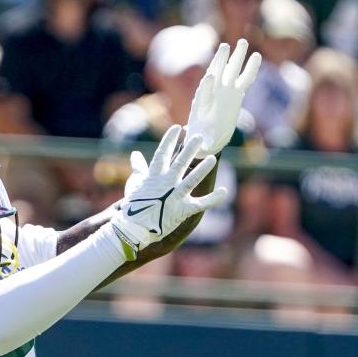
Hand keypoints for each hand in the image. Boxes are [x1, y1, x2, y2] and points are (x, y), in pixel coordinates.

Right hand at [111, 125, 226, 258]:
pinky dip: (213, 199)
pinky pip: (200, 204)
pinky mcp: (182, 210)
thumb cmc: (133, 205)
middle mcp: (166, 183)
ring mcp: (174, 197)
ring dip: (202, 169)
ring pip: (191, 180)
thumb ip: (138, 168)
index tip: (177, 128)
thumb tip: (135, 154)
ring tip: (212, 158)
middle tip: (200, 136)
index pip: (162, 153)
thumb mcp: (134, 184)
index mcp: (154, 176)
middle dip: (190, 149)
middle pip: (180, 163)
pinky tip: (224, 191)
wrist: (134, 228)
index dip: (169, 140)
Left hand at [186, 38, 261, 157]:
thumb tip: (203, 145)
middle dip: (220, 61)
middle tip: (225, 47)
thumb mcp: (204, 144)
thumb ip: (204, 143)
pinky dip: (250, 70)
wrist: (209, 136)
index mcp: (202, 107)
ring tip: (239, 44)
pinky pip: (244, 79)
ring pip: (228, 71)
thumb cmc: (204, 140)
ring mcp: (224, 91)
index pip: (203, 94)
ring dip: (232, 58)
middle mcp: (213, 95)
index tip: (209, 78)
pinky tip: (256, 57)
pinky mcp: (235, 93)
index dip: (206, 86)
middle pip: (217, 74)